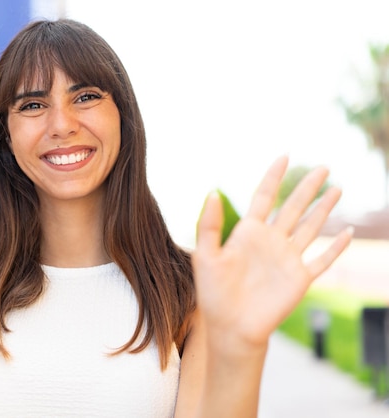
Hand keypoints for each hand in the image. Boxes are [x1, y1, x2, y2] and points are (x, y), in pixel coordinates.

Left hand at [193, 156, 351, 351]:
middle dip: (307, 187)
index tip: (284, 156)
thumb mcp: (205, 256)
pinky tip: (347, 233)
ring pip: (310, 227)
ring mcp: (287, 258)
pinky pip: (322, 260)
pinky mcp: (300, 278)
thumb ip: (209, 225)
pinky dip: (336, 247)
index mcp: (248, 233)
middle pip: (293, 207)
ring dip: (324, 209)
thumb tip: (212, 192)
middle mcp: (270, 241)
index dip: (274, 177)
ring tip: (337, 188)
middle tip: (323, 166)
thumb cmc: (214, 293)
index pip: (264, 197)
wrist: (231, 326)